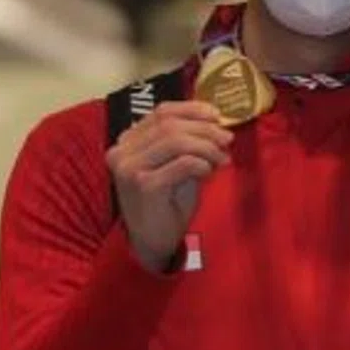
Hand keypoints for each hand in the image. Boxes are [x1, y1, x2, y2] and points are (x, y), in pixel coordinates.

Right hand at [106, 102, 231, 273]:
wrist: (152, 240)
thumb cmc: (167, 201)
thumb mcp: (176, 164)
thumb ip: (186, 142)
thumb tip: (215, 122)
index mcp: (128, 141)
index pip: (161, 112)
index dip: (192, 110)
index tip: (217, 115)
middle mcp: (122, 151)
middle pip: (170, 125)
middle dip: (205, 129)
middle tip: (227, 139)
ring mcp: (129, 167)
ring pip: (176, 141)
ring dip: (207, 147)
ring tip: (222, 158)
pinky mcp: (143, 185)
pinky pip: (182, 163)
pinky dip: (202, 164)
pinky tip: (208, 173)